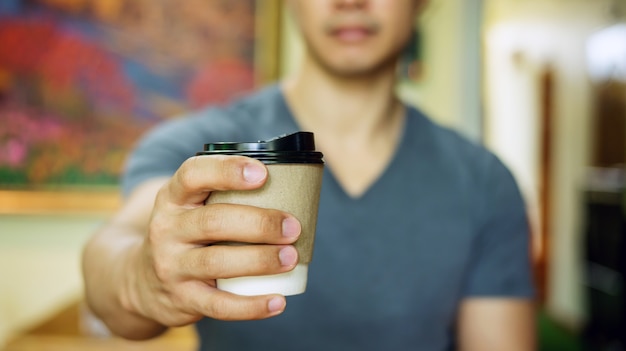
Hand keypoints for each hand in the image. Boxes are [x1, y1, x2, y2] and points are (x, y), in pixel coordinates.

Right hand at [122, 155, 301, 326]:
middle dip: (259, 223)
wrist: (141, 281)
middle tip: (292, 226)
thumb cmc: (186, 234)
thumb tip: (291, 186)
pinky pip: (219, 305)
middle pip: (214, 221)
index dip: (227, 170)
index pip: (193, 175)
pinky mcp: (182, 298)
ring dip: (260, 260)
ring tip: (291, 257)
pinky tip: (278, 301)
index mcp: (173, 198)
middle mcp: (167, 229)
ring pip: (217, 262)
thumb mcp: (189, 207)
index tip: (263, 173)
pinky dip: (251, 306)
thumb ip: (223, 194)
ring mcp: (171, 266)